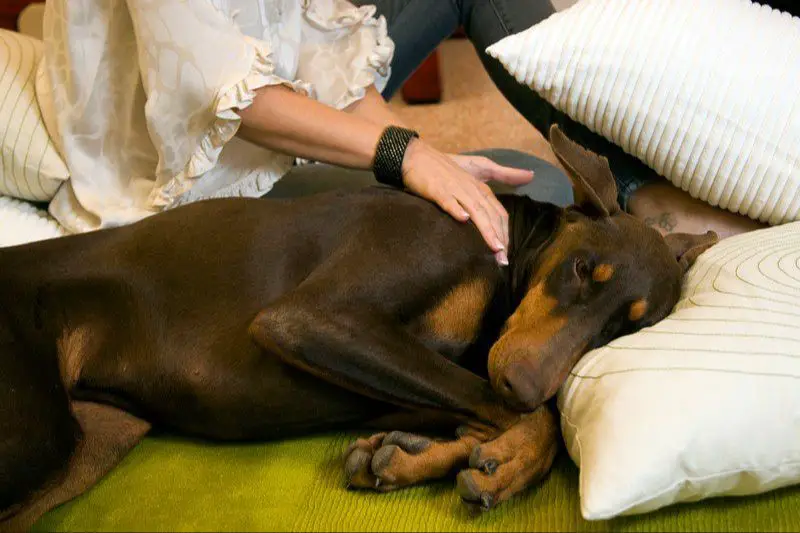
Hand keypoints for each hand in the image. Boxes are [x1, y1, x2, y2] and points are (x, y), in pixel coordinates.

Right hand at [401, 141, 533, 264]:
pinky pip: (448, 200)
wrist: (417, 156)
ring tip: (494, 248)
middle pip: (490, 215)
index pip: (499, 213)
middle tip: (503, 260)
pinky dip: (456, 209)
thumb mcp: (480, 167)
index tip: (507, 253)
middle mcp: (471, 189)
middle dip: (499, 237)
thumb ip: (505, 174)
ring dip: (486, 229)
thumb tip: (531, 175)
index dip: (505, 232)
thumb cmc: (448, 165)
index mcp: (481, 188)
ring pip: (474, 210)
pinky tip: (463, 219)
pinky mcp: (437, 190)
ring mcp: (454, 189)